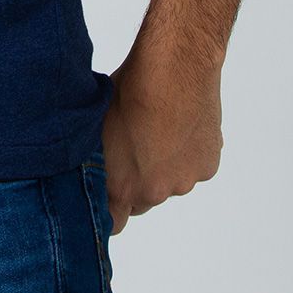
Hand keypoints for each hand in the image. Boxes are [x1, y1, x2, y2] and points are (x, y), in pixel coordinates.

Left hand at [100, 52, 223, 235]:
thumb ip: (93, 162)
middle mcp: (156, 192)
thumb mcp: (97, 127)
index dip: (109, 208)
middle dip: (137, 181)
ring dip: (165, 165)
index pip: (113, 223)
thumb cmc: (128, 90)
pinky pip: (194, 165)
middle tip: (133, 146)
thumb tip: (84, 173)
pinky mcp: (208, 165)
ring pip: (171, 181)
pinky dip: (189, 152)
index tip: (107, 191)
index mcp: (123, 188)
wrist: (173, 68)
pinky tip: (180, 123)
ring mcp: (186, 180)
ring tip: (158, 128)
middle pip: (143, 199)